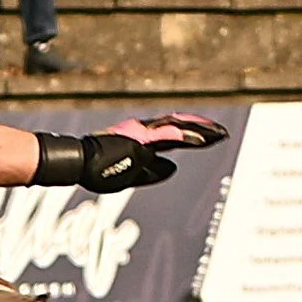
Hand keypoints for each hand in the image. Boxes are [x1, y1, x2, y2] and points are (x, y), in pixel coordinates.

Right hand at [71, 113, 230, 192]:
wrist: (79, 161)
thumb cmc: (97, 168)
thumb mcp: (130, 174)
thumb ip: (152, 171)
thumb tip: (173, 169)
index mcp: (142, 140)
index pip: (173, 136)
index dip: (193, 135)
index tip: (210, 138)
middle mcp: (145, 132)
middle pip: (181, 128)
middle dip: (203, 130)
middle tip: (222, 133)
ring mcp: (143, 133)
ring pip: (179, 128)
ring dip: (201, 131)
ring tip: (220, 134)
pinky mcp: (142, 139)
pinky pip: (169, 137)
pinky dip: (187, 137)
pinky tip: (203, 141)